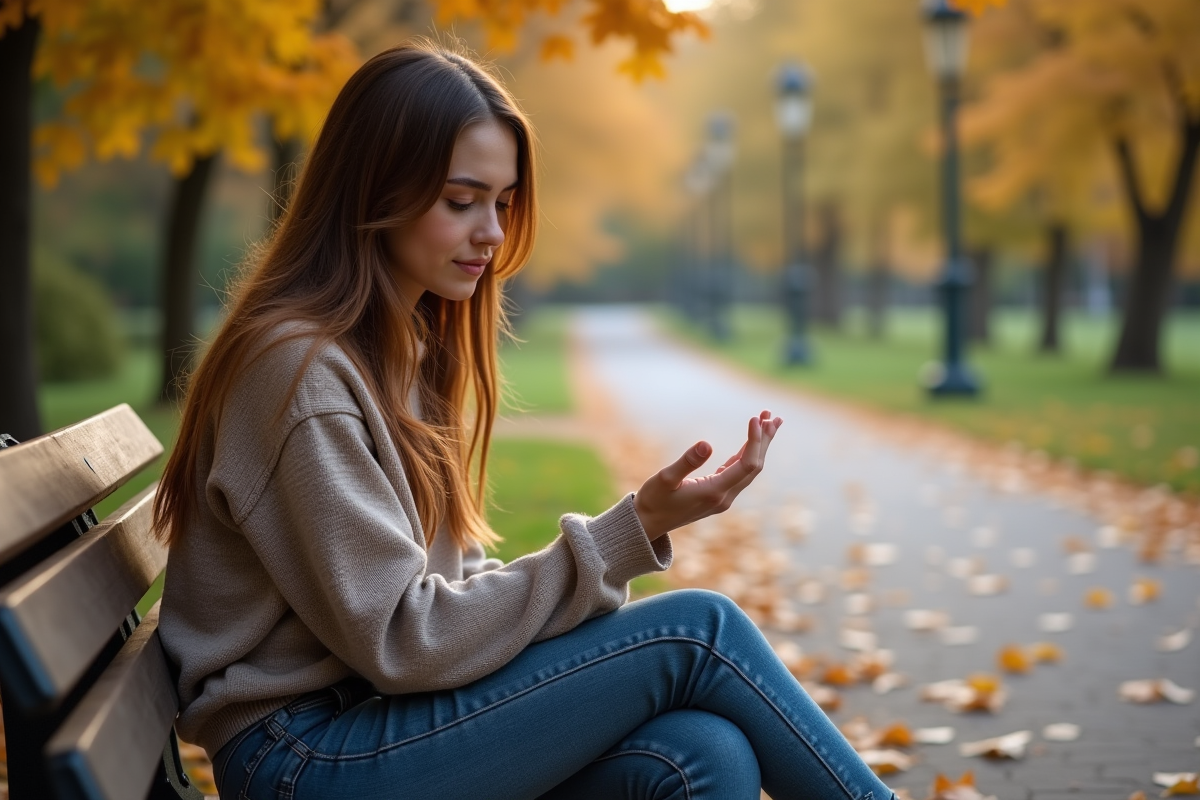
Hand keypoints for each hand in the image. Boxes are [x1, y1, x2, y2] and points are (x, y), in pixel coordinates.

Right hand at [633, 410, 782, 539]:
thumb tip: (707, 443)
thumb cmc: (654, 501)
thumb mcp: (665, 479)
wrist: (647, 524)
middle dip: (764, 440)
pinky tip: (750, 443)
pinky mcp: (717, 495)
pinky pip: (739, 473)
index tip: (755, 418)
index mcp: (715, 492)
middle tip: (771, 415)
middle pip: (755, 466)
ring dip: (759, 446)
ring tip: (768, 423)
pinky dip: (747, 455)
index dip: (755, 441)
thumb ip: (686, 462)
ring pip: (750, 469)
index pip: (747, 465)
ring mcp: (723, 498)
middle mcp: (725, 497)